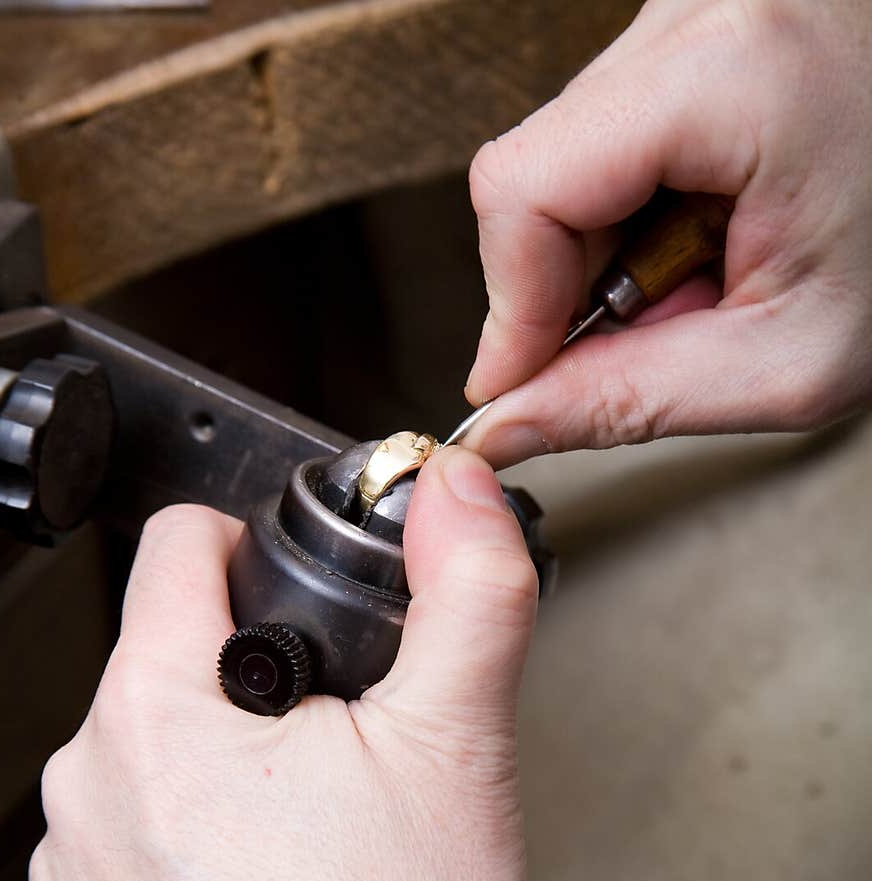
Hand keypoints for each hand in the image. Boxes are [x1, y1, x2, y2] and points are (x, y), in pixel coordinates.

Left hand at [29, 448, 537, 880]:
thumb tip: (461, 497)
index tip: (283, 578)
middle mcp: (90, 795)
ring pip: (146, 775)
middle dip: (249, 688)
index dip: (246, 541)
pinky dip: (189, 873)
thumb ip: (467, 593)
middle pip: (166, 672)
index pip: (174, 550)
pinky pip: (129, 872)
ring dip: (217, 784)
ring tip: (309, 853)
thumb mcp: (459, 749)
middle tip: (339, 753)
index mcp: (159, 716)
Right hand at [463, 0, 871, 463]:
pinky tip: (710, 230)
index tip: (520, 387)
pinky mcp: (698, 29)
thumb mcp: (786, 362)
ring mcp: (697, 8)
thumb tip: (506, 425)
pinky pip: (608, 135)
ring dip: (610, 250)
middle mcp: (701, 11)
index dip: (508, 307)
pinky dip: (640, 210)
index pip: (523, 187)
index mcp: (729, 75)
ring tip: (707, 273)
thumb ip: (629, 400)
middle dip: (571, 284)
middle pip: (537, 169)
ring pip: (565, 156)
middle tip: (661, 333)